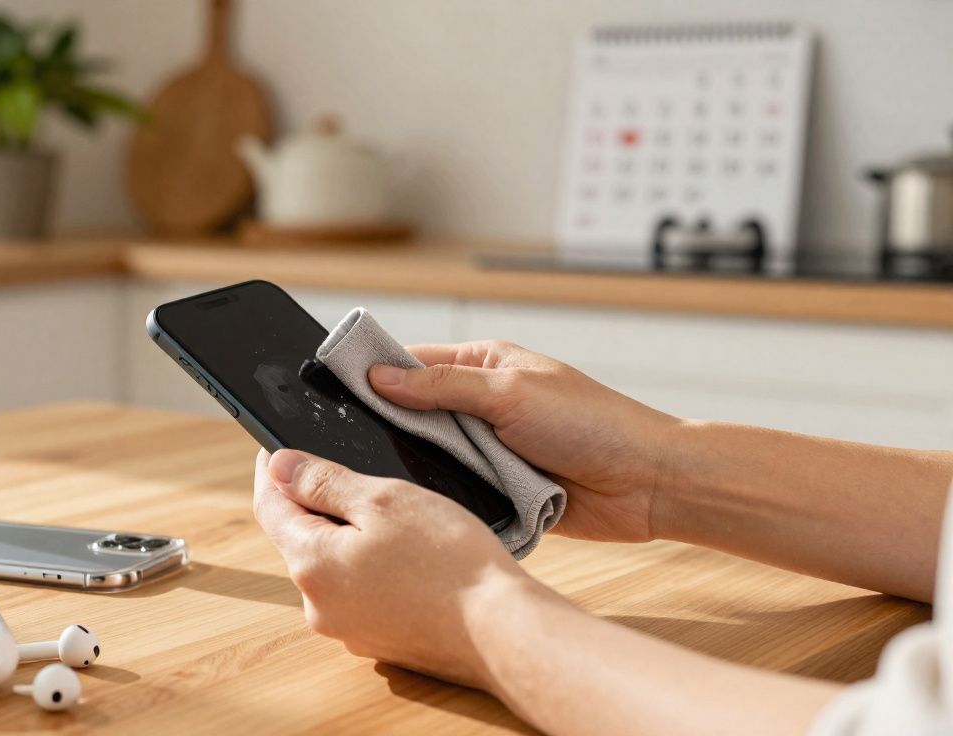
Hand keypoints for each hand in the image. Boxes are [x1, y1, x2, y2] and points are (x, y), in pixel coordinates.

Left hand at [252, 448, 537, 687]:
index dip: (270, 472)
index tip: (273, 449)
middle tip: (340, 470)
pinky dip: (369, 567)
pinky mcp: (378, 641)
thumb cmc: (450, 562)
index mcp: (311, 565)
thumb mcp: (384, 500)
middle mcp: (318, 605)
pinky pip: (358, 592)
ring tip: (386, 512)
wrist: (502, 631)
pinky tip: (405, 554)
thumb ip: (324, 481)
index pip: (269, 507)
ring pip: (330, 565)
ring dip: (343, 535)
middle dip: (311, 502)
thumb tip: (278, 467)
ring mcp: (348, 629)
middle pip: (298, 538)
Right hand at [368, 341, 679, 542]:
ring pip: (433, 456)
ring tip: (388, 474)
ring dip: (423, 465)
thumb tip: (379, 376)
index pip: (413, 362)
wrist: (647, 484)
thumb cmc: (592, 424)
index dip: (375, 372)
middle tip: (351, 440)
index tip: (334, 386)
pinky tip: (425, 504)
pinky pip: (456, 491)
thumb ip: (441, 387)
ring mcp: (490, 449)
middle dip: (393, 426)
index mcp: (485, 366)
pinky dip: (446, 496)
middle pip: (415, 412)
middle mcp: (483, 405)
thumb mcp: (509, 394)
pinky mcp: (499, 490)